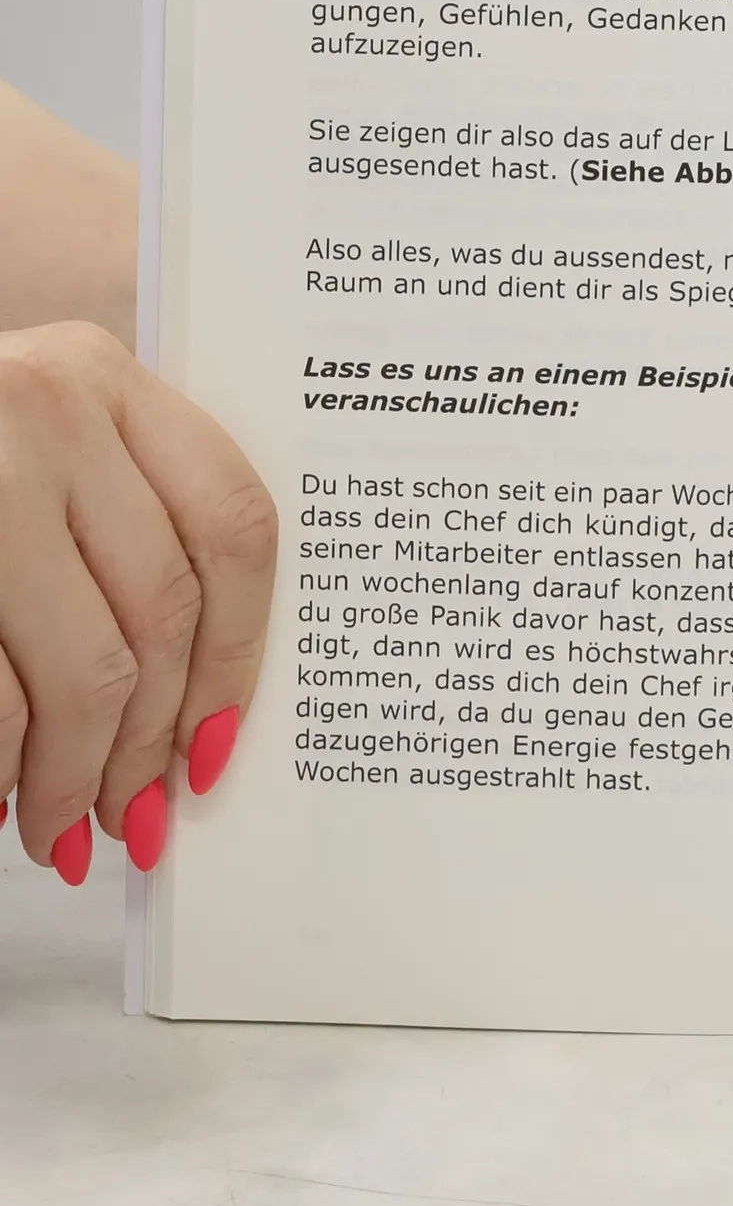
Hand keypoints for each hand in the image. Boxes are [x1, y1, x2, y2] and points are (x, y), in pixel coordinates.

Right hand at [0, 321, 275, 881]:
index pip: (231, 525)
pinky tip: (1, 795)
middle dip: (149, 739)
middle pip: (161, 610)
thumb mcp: (37, 446)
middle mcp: (46, 408)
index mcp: (104, 376)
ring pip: (82, 666)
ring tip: (61, 828)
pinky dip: (1, 759)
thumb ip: (118, 527)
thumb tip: (192, 702)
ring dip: (73, 773)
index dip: (237, 651)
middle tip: (134, 816)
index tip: (217, 743)